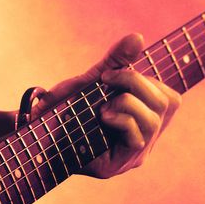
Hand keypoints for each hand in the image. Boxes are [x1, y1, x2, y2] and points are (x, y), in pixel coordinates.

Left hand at [34, 34, 180, 177]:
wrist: (35, 131)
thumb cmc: (66, 108)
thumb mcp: (94, 79)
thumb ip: (117, 61)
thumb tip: (138, 37)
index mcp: (145, 120)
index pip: (170, 99)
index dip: (147, 80)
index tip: (111, 74)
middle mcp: (145, 139)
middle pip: (165, 105)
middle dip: (135, 84)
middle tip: (105, 81)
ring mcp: (133, 155)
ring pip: (152, 121)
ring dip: (126, 102)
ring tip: (102, 104)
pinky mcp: (117, 165)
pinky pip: (136, 138)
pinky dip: (120, 120)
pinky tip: (102, 116)